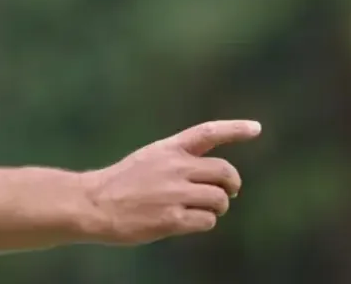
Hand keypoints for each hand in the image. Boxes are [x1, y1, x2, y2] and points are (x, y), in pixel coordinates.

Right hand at [81, 120, 261, 244]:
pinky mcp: (172, 219)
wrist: (93, 204)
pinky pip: (207, 221)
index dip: (234, 129)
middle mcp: (174, 167)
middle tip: (228, 192)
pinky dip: (203, 222)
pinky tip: (185, 221)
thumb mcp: (149, 159)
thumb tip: (215, 178)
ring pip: (220, 199)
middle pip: (225, 172)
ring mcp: (173, 193)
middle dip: (232, 185)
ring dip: (216, 207)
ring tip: (201, 209)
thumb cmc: (121, 184)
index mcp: (167, 149)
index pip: (207, 133)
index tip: (256, 128)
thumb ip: (179, 161)